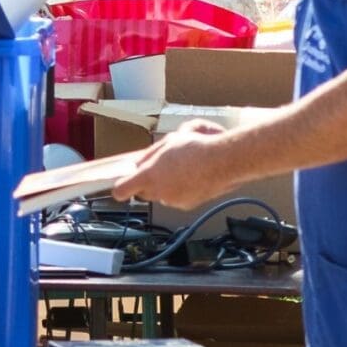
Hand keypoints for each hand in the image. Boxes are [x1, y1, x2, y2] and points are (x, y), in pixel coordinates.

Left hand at [111, 120, 234, 209]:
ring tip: (183, 167)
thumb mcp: (168, 141)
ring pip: (162, 194)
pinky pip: (178, 198)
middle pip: (143, 192)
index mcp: (149, 176)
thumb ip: (150, 155)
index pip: (121, 190)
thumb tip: (140, 162)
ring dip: (167, 184)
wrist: (226, 160)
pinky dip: (182, 189)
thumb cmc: (198, 147)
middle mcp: (159, 192)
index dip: (121, 187)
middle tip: (160, 166)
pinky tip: (193, 175)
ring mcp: (174, 201)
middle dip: (148, 181)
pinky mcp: (188, 205)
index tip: (122, 183)